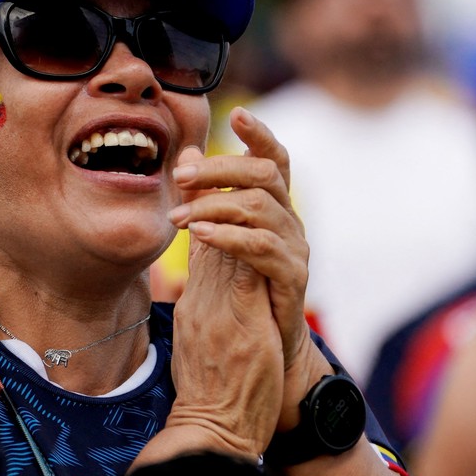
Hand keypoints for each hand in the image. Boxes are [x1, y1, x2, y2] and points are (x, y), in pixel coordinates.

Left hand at [168, 109, 328, 428]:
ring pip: (262, 208)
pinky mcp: (292, 281)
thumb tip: (188, 157)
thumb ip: (208, 201)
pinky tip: (200, 235)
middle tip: (181, 176)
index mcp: (273, 212)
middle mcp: (290, 225)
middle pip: (268, 175)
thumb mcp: (218, 243)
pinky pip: (263, 248)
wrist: (263, 360)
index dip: (260, 135)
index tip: (236, 114)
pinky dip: (230, 236)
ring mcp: (295, 252)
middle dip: (223, 169)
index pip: (274, 160)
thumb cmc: (239, 299)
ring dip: (215, 205)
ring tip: (179, 217)